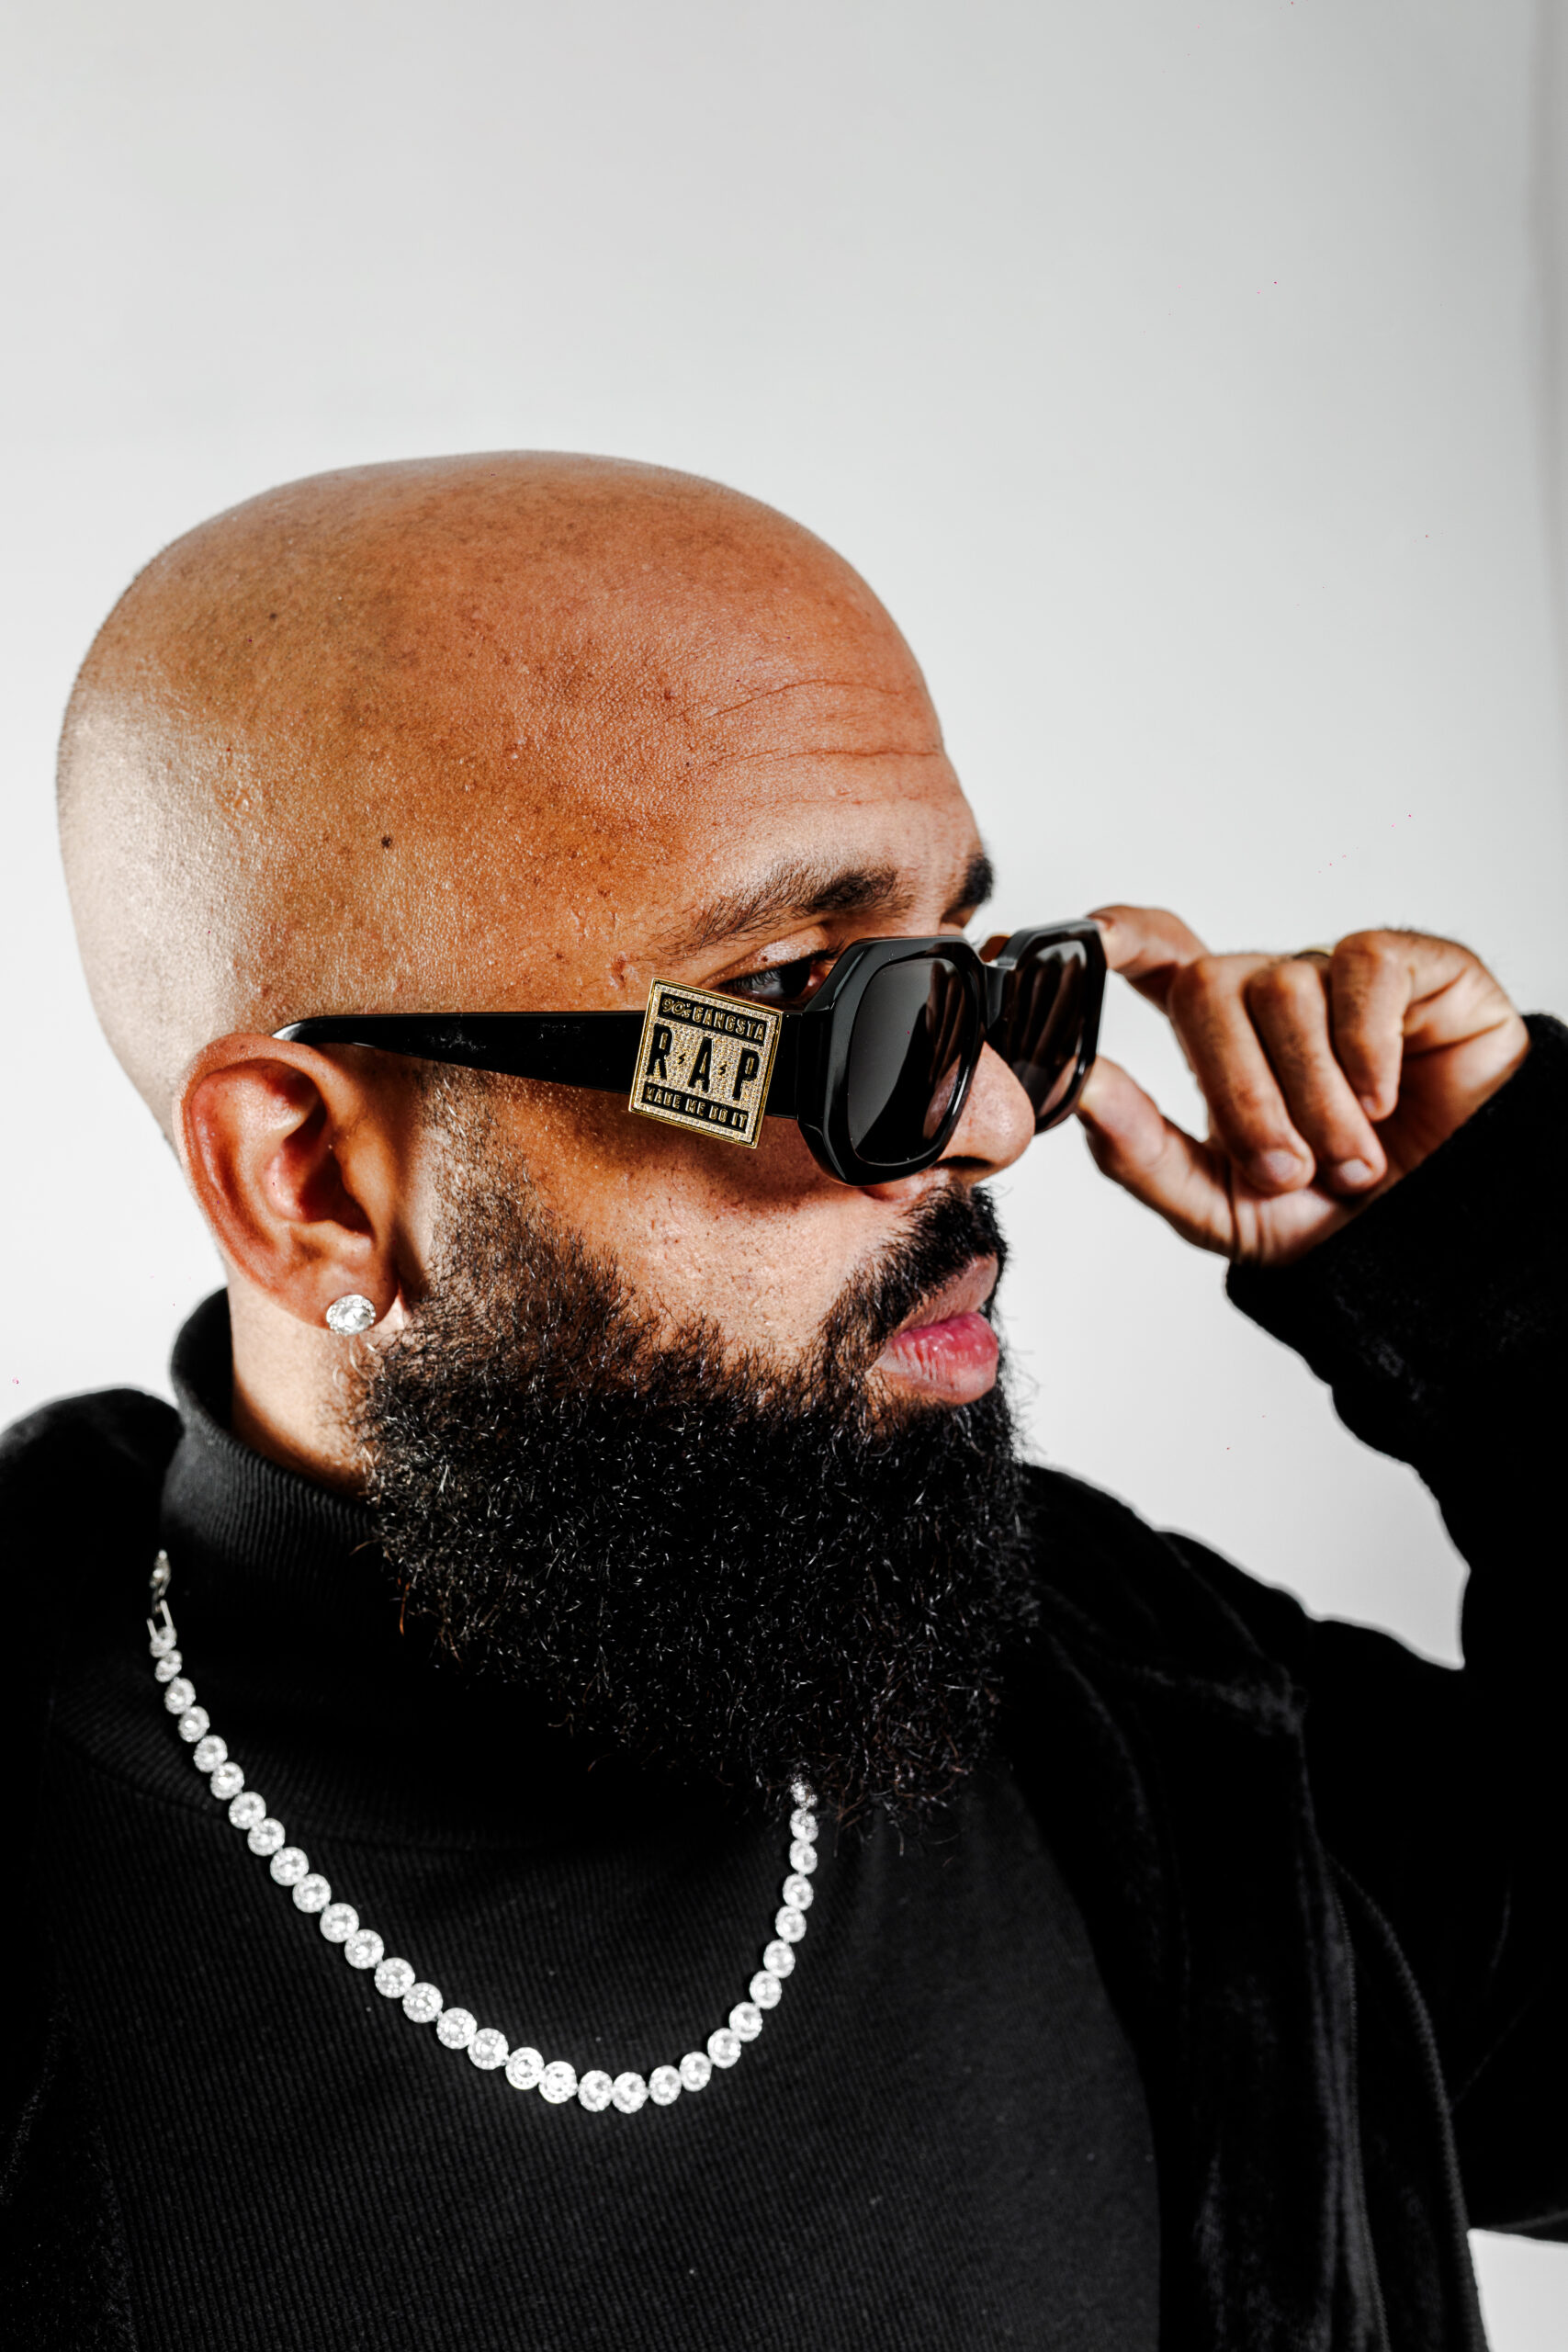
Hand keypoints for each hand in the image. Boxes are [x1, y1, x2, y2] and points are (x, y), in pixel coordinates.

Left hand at [1074, 907, 1530, 1264]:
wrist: (1446, 1238)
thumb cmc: (1334, 1214)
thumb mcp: (1221, 1206)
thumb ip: (1140, 1151)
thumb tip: (1079, 1089)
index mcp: (1219, 1038)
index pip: (1157, 956)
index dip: (1119, 936)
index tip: (1085, 942)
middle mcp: (1273, 993)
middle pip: (1208, 985)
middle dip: (1238, 1090)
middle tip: (1283, 1170)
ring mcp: (1341, 976)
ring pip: (1285, 988)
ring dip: (1312, 1095)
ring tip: (1349, 1161)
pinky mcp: (1416, 967)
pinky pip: (1364, 970)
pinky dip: (1366, 1046)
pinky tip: (1385, 1102)